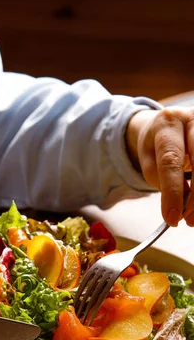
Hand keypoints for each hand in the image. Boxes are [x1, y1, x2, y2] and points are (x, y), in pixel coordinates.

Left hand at [126, 107, 193, 226]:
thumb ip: (162, 181)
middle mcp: (193, 119)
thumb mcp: (149, 161)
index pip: (171, 160)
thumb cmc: (158, 146)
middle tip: (188, 220)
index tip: (172, 218)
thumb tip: (182, 207)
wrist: (170, 123)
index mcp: (167, 124)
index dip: (172, 192)